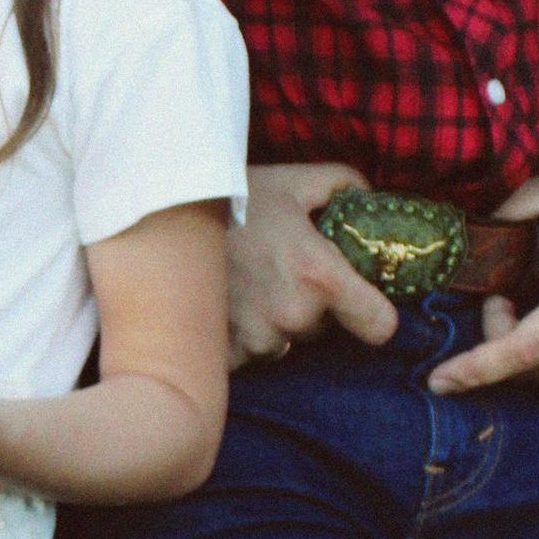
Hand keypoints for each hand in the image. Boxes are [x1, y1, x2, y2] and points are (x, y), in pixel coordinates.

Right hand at [226, 162, 398, 366]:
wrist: (159, 221)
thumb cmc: (229, 198)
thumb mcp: (292, 182)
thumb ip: (342, 186)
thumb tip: (368, 198)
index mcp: (319, 275)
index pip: (379, 325)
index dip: (375, 315)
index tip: (363, 306)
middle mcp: (292, 315)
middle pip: (322, 329)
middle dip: (308, 308)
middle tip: (278, 274)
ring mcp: (257, 339)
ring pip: (283, 343)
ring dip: (272, 324)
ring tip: (245, 287)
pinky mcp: (225, 355)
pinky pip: (248, 356)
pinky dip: (238, 338)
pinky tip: (224, 306)